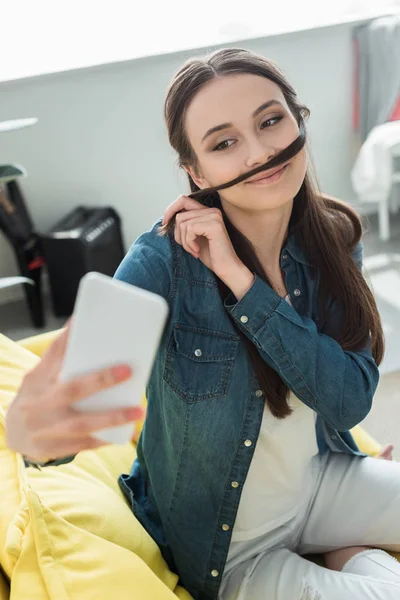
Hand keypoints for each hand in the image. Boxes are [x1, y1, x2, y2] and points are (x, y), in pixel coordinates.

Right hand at [5, 324, 143, 462]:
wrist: (12, 433)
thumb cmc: (37, 396)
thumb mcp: (40, 374)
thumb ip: (59, 354)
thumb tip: (78, 321)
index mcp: (38, 379)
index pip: (54, 356)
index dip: (71, 342)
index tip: (91, 326)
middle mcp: (39, 403)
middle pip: (72, 390)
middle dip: (101, 380)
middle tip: (128, 370)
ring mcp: (44, 428)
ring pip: (80, 423)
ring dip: (111, 417)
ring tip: (138, 410)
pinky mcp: (50, 449)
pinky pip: (82, 445)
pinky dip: (104, 439)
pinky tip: (126, 433)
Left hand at [163, 195, 253, 296]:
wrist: (226, 268)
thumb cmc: (211, 255)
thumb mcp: (193, 237)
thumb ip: (184, 225)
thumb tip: (166, 219)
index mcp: (207, 211)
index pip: (182, 200)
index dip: (170, 210)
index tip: (165, 224)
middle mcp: (212, 210)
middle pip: (180, 215)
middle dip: (178, 234)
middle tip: (188, 247)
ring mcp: (214, 216)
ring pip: (183, 223)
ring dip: (184, 241)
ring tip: (194, 250)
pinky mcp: (214, 224)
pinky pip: (189, 229)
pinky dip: (189, 243)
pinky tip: (197, 251)